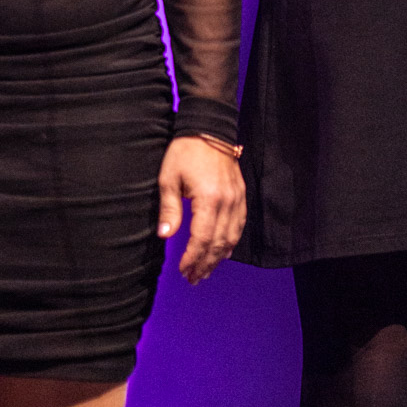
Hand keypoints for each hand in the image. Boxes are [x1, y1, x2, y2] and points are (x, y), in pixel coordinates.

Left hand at [156, 136, 246, 284]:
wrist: (209, 128)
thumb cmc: (185, 152)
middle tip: (193, 278)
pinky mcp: (240, 195)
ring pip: (232, 237)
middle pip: (218, 243)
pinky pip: (240, 225)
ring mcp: (237, 199)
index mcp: (208, 199)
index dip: (192, 258)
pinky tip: (223, 251)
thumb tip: (166, 236)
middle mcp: (227, 202)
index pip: (202, 238)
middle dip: (205, 263)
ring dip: (218, 257)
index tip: (183, 270)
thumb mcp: (169, 178)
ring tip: (205, 271)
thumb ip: (170, 209)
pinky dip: (231, 241)